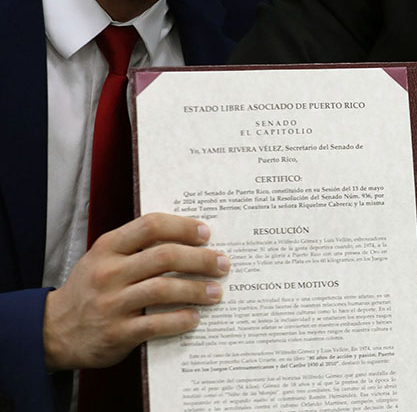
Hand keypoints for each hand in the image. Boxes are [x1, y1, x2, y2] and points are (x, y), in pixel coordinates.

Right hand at [43, 213, 228, 370]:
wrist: (53, 331)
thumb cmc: (90, 289)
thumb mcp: (104, 259)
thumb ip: (137, 247)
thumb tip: (190, 239)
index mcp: (108, 248)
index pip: (151, 225)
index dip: (183, 227)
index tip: (206, 233)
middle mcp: (109, 273)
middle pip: (165, 256)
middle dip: (201, 259)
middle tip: (223, 263)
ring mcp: (111, 304)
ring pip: (164, 289)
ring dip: (197, 289)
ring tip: (216, 292)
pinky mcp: (116, 333)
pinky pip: (156, 325)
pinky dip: (180, 320)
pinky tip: (195, 317)